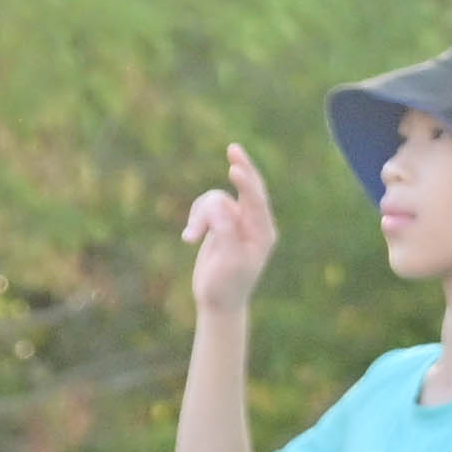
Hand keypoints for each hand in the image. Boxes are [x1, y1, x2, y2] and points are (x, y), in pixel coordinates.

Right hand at [181, 145, 276, 318]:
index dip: (246, 183)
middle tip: (233, 149)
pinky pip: (206, 207)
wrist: (218, 302)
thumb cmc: (226, 285)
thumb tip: (220, 206)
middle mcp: (254, 224)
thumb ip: (226, 232)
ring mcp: (237, 222)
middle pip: (247, 188)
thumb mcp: (229, 261)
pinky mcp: (221, 224)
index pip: (256, 201)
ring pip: (215, 200)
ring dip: (199, 215)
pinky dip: (194, 219)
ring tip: (190, 238)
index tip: (234, 169)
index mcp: (263, 233)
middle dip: (240, 169)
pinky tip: (188, 239)